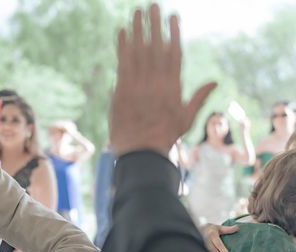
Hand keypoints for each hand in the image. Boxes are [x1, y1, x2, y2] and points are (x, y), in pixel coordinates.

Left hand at [109, 4, 216, 156]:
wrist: (139, 153)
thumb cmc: (164, 137)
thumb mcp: (186, 119)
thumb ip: (199, 97)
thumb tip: (215, 82)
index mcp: (172, 87)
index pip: (173, 54)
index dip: (173, 33)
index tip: (173, 17)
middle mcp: (154, 83)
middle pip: (154, 47)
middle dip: (153, 24)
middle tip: (152, 5)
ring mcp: (136, 86)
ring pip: (136, 52)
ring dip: (136, 30)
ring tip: (136, 11)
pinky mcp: (120, 91)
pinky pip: (121, 64)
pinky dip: (121, 47)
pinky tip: (121, 31)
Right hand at [201, 223, 237, 251]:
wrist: (197, 229)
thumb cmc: (210, 229)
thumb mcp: (218, 227)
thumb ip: (227, 229)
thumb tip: (237, 228)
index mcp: (211, 235)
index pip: (217, 243)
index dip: (222, 249)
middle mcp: (206, 241)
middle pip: (213, 250)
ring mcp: (203, 246)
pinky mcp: (202, 249)